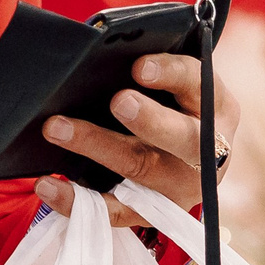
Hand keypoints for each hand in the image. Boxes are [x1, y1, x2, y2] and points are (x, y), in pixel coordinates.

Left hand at [34, 54, 239, 227]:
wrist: (192, 161)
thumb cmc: (175, 107)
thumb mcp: (179, 86)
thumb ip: (153, 69)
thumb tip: (101, 51)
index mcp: (217, 107)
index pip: (197, 84)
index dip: (171, 74)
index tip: (139, 65)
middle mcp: (209, 152)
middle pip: (181, 136)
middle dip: (149, 119)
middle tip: (118, 100)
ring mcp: (180, 187)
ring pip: (140, 169)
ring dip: (97, 146)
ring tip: (56, 128)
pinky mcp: (152, 213)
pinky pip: (114, 211)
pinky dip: (77, 200)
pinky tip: (46, 184)